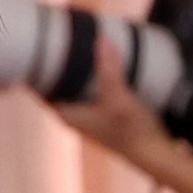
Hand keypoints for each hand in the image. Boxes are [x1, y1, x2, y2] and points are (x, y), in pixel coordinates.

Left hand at [54, 38, 192, 192]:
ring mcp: (89, 117)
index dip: (37, 69)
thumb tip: (101, 40)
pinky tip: (102, 63)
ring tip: (80, 44)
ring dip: (76, 71)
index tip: (40, 46)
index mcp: (68, 114)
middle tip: (61, 38)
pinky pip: (90, 91)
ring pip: (74, 89)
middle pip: (57, 86)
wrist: (155, 154)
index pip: (41, 89)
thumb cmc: (132, 132)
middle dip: (58, 66)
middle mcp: (75, 116)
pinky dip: (91, 78)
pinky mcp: (104, 115)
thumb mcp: (119, 98)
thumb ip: (109, 71)